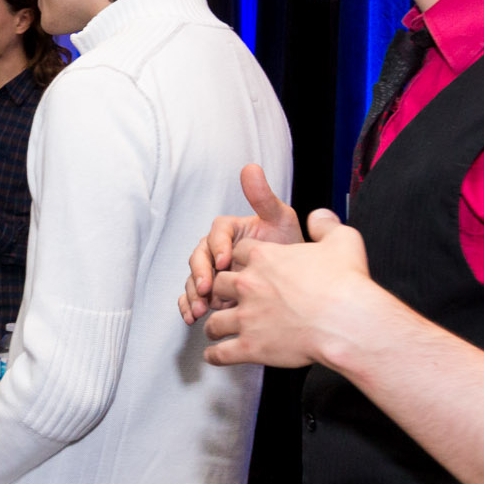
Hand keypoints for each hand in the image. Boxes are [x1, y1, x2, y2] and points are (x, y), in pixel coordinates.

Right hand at [181, 164, 301, 322]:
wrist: (296, 282)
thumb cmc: (289, 247)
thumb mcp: (280, 219)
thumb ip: (262, 197)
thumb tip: (250, 167)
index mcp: (230, 230)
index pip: (216, 232)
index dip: (218, 246)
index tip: (224, 262)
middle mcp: (217, 249)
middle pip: (199, 257)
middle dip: (200, 274)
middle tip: (207, 289)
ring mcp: (212, 271)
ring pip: (193, 279)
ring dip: (192, 294)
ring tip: (200, 309)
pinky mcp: (209, 291)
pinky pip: (191, 296)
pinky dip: (187, 306)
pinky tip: (192, 316)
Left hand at [203, 210, 380, 368]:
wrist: (348, 322)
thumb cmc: (346, 285)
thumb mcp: (342, 240)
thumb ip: (326, 225)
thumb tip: (319, 217)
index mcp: (265, 258)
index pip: (238, 251)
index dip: (239, 258)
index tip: (241, 266)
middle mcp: (249, 285)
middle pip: (217, 283)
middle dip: (218, 291)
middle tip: (222, 298)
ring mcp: (247, 317)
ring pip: (214, 319)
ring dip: (214, 324)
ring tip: (215, 329)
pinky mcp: (250, 346)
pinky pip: (220, 352)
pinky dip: (215, 355)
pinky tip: (214, 355)